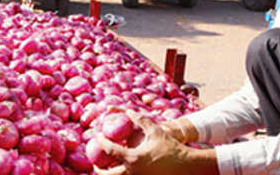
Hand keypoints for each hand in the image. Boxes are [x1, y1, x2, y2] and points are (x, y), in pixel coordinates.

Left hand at [94, 110, 217, 174]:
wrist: (184, 164)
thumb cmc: (169, 146)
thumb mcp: (155, 130)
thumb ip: (141, 119)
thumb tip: (128, 111)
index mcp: (133, 158)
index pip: (110, 150)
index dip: (102, 142)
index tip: (97, 136)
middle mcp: (132, 171)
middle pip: (108, 174)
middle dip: (99, 168)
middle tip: (95, 162)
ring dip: (109, 173)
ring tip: (105, 167)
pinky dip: (120, 174)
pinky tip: (120, 169)